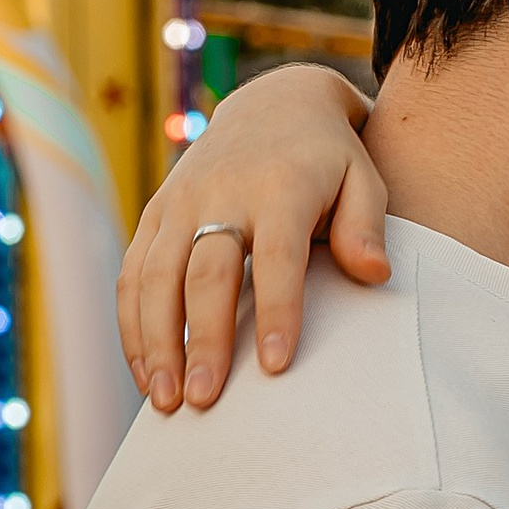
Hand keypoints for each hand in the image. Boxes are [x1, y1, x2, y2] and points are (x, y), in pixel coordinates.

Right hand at [119, 64, 389, 409]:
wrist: (273, 105)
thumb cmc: (330, 161)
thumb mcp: (364, 180)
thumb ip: (367, 225)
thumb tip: (374, 275)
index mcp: (280, 188)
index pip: (277, 258)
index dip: (276, 311)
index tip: (275, 366)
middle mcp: (221, 194)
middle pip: (205, 274)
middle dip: (203, 340)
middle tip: (205, 400)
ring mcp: (180, 203)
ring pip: (156, 278)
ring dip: (157, 343)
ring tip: (166, 403)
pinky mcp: (155, 214)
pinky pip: (133, 274)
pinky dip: (133, 326)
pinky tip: (146, 375)